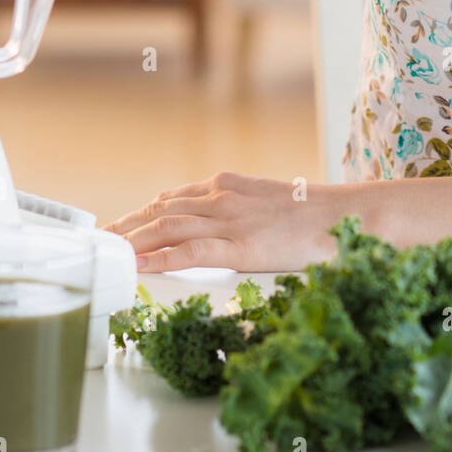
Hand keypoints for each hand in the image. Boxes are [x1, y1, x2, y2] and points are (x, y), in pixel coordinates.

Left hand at [104, 171, 345, 272]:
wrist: (349, 216)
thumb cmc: (318, 216)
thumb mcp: (272, 202)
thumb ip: (242, 210)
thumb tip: (224, 229)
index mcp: (230, 185)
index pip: (174, 198)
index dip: (143, 213)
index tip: (123, 225)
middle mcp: (223, 197)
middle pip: (160, 211)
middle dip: (127, 227)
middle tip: (102, 242)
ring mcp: (230, 220)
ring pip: (166, 228)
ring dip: (132, 241)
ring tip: (107, 253)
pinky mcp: (240, 245)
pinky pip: (190, 251)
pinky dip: (160, 259)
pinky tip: (139, 266)